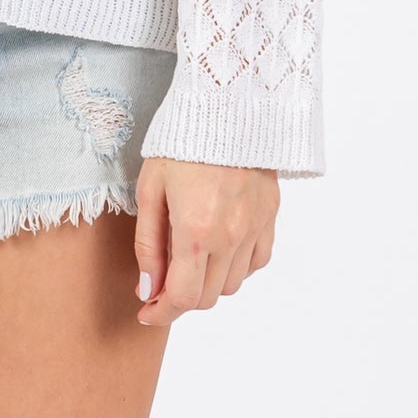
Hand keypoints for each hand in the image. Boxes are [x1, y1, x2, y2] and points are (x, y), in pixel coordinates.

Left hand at [133, 158, 278, 324]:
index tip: (147, 311)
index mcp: (195, 231)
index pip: (183, 297)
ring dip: (208, 282)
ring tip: (189, 257)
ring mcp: (254, 228)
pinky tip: (220, 248)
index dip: (162, 312)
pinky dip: (237, 266)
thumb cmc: (180, 144)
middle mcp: (230, 237)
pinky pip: (257, 262)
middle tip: (162, 282)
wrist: (225, 105)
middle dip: (181, 297)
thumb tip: (148, 288)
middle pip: (208, 296)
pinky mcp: (270, 216)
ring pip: (233, 284)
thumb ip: (148, 244)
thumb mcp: (150, 190)